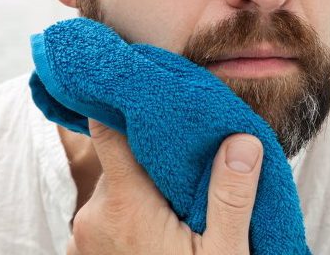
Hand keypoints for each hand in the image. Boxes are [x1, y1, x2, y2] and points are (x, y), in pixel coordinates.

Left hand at [67, 120, 263, 254]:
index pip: (111, 132)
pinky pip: (111, 213)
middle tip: (196, 162)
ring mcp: (87, 237)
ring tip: (186, 203)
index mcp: (127, 208)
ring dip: (147, 186)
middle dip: (156, 156)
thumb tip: (242, 141)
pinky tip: (168, 225)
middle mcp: (96, 217)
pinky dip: (136, 209)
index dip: (127, 105)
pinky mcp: (89, 252)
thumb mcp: (226, 254)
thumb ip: (233, 196)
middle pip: (122, 160)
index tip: (152, 92)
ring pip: (118, 187)